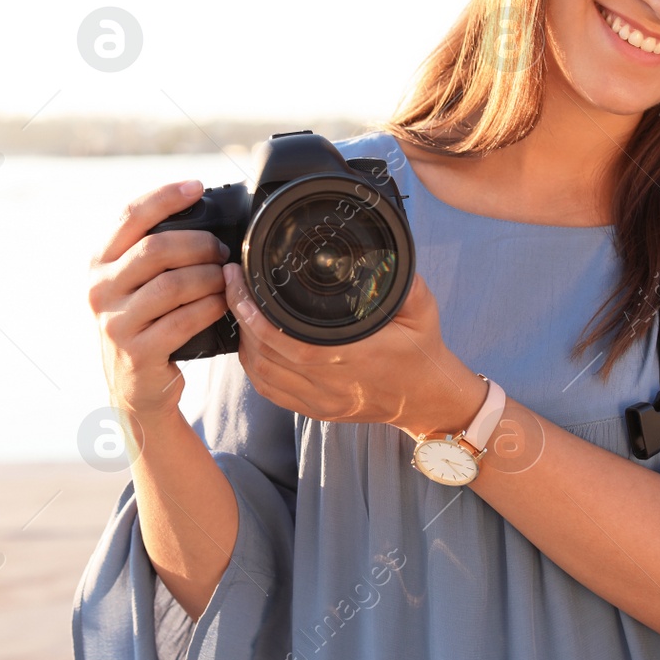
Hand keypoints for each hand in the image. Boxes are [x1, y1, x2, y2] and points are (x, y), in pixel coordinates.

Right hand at [88, 180, 229, 420]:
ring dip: (209, 277)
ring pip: (172, 284)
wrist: (137, 388)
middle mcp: (99, 289)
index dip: (165, 196)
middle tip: (223, 251)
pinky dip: (210, 307)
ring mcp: (115, 322)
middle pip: (156, 249)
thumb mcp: (135, 285)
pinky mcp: (137, 352)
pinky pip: (182, 320)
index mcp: (99, 263)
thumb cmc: (146, 324)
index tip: (196, 186)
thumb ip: (153, 253)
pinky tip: (222, 303)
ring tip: (226, 278)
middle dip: (199, 244)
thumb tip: (201, 211)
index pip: (129, 216)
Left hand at [222, 261, 484, 433]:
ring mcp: (322, 401)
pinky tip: (249, 342)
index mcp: (355, 356)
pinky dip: (253, 366)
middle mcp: (333, 384)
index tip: (241, 280)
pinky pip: (270, 392)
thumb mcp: (422, 308)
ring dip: (243, 340)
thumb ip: (401, 279)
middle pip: (266, 355)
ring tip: (238, 307)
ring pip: (262, 375)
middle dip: (240, 316)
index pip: (289, 341)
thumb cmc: (423, 350)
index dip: (255, 315)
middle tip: (231, 282)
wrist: (428, 399)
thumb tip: (382, 248)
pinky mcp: (316, 411)